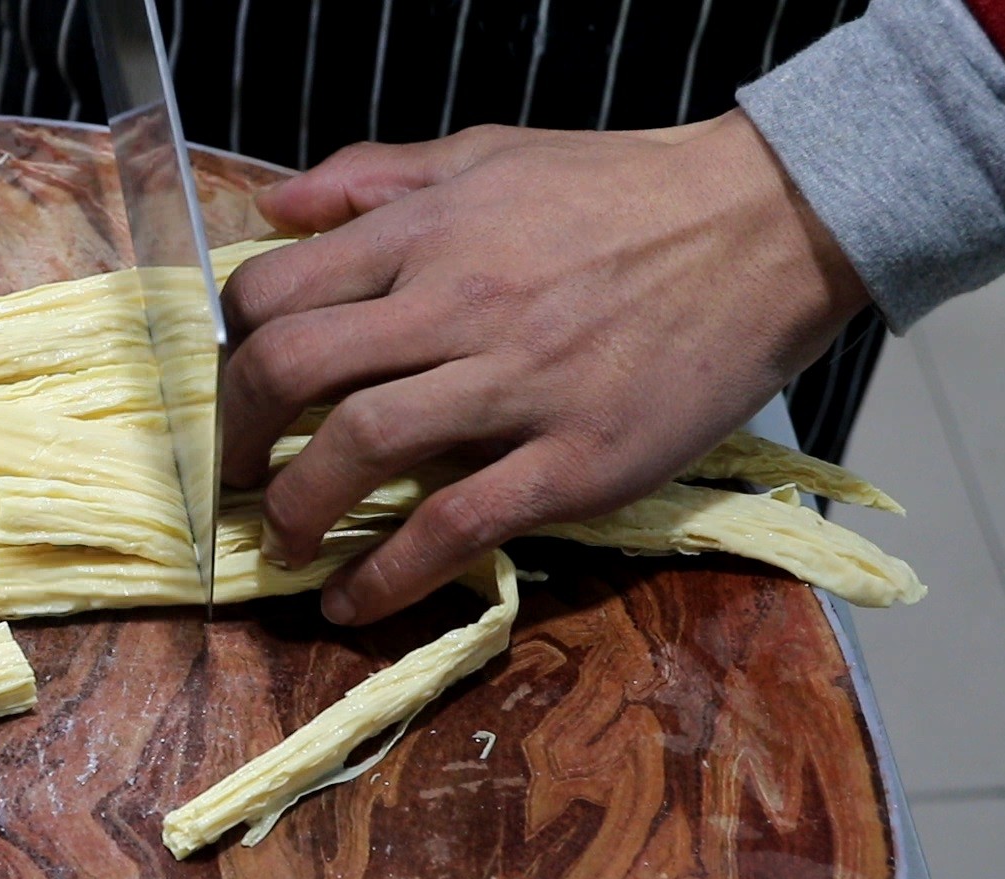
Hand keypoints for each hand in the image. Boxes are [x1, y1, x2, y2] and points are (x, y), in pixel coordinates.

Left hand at [219, 109, 869, 624]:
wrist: (771, 223)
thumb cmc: (622, 190)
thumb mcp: (488, 151)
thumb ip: (375, 176)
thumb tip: (276, 209)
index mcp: (428, 230)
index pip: (276, 291)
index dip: (233, 350)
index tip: (239, 392)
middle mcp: (456, 301)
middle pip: (293, 370)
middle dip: (239, 435)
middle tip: (235, 477)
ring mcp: (517, 384)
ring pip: (360, 446)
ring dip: (296, 509)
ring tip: (283, 542)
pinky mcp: (577, 459)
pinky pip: (456, 525)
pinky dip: (388, 574)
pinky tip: (351, 601)